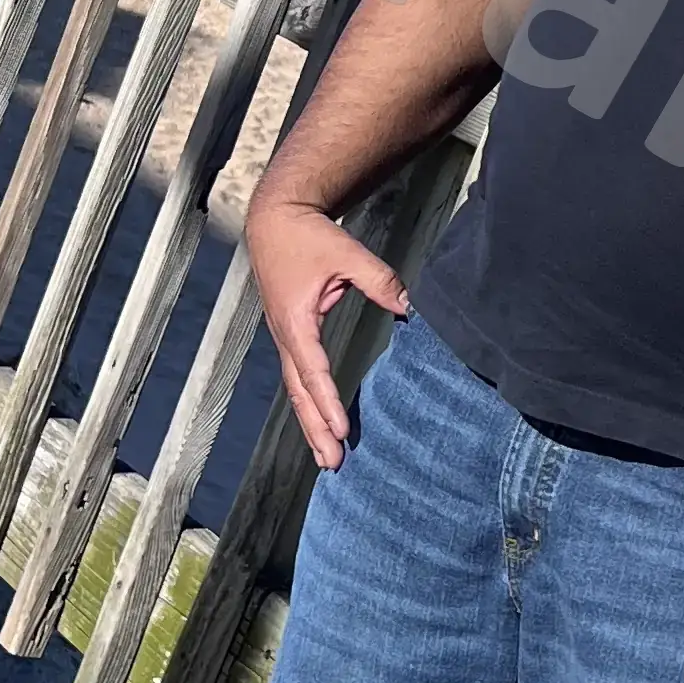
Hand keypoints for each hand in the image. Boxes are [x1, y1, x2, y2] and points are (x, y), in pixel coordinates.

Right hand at [247, 193, 410, 470]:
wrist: (274, 219)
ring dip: (310, 424)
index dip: (328, 402)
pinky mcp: (289, 334)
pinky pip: (298, 377)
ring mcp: (284, 337)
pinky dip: (308, 403)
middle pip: (299, 394)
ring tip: (325, 457)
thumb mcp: (346, 253)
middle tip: (332, 463)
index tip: (341, 431)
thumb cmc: (307, 235)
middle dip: (315, 430)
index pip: (314, 371)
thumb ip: (379, 280)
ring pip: (296, 390)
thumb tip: (409, 307)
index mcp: (296, 321)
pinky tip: (319, 422)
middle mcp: (285, 336)